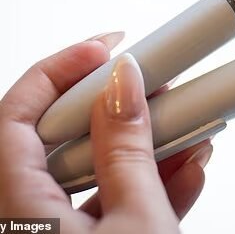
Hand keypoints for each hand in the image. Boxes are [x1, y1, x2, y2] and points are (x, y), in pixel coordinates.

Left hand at [0, 33, 212, 232]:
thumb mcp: (138, 223)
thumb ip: (127, 153)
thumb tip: (124, 88)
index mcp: (19, 211)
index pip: (15, 117)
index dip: (57, 72)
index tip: (103, 50)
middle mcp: (28, 221)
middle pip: (62, 139)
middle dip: (117, 108)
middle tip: (151, 85)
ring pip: (94, 172)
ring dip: (144, 149)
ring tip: (186, 127)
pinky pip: (112, 205)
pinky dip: (148, 187)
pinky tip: (186, 171)